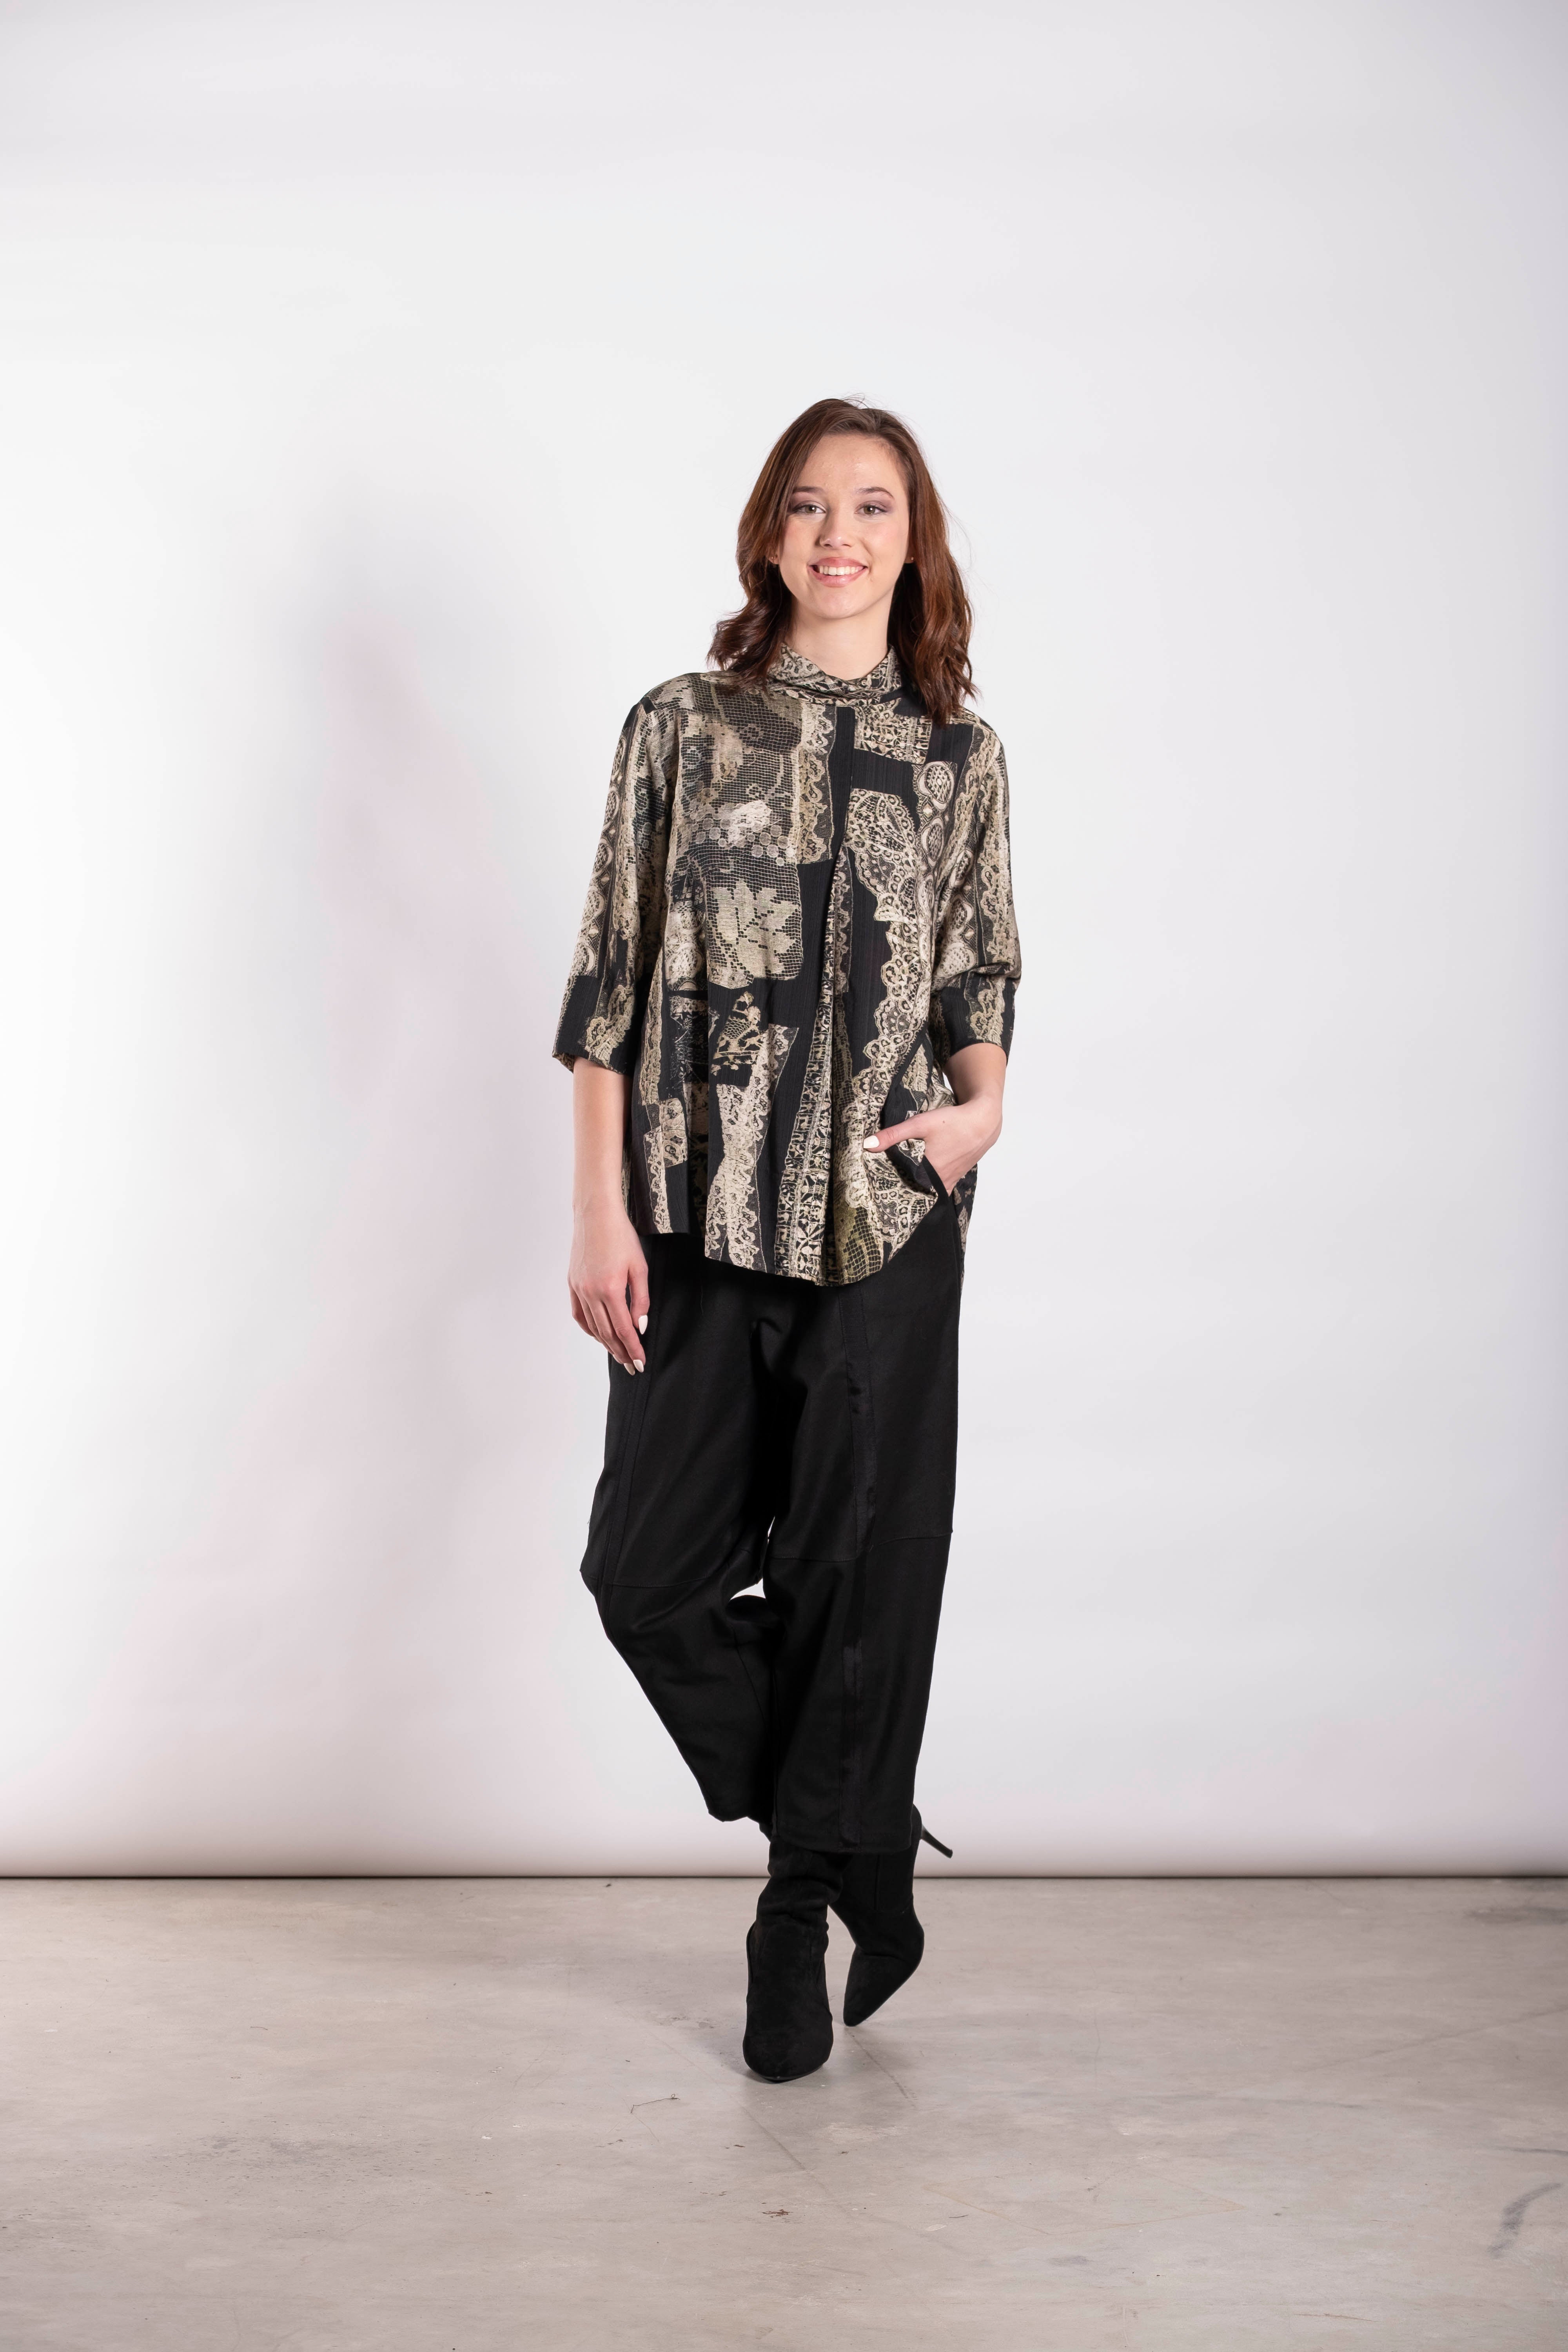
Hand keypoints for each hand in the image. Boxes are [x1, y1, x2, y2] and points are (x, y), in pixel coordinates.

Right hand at [568, 1196, 648, 1372]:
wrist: (596, 1215)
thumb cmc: (622, 1237)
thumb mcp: (639, 1267)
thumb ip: (641, 1299)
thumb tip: (639, 1326)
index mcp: (611, 1289)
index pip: (623, 1329)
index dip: (632, 1348)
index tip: (640, 1363)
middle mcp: (591, 1292)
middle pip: (607, 1332)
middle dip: (620, 1352)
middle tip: (631, 1366)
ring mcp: (579, 1288)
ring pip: (592, 1325)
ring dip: (605, 1343)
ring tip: (618, 1355)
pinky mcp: (572, 1283)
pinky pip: (579, 1314)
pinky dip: (589, 1328)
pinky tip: (598, 1335)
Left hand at [862, 1041, 1006, 1193]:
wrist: (982, 1122)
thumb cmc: (952, 1122)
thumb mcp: (920, 1124)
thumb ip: (893, 1135)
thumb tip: (867, 1145)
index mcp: (927, 1171)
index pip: (900, 1186)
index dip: (887, 1186)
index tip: (873, 1186)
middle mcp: (937, 1182)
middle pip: (912, 1190)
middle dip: (898, 1188)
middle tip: (881, 1186)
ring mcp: (947, 1182)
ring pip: (925, 1191)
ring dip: (912, 1188)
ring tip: (896, 1184)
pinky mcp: (954, 1179)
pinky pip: (937, 1189)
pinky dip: (927, 1187)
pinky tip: (918, 1181)